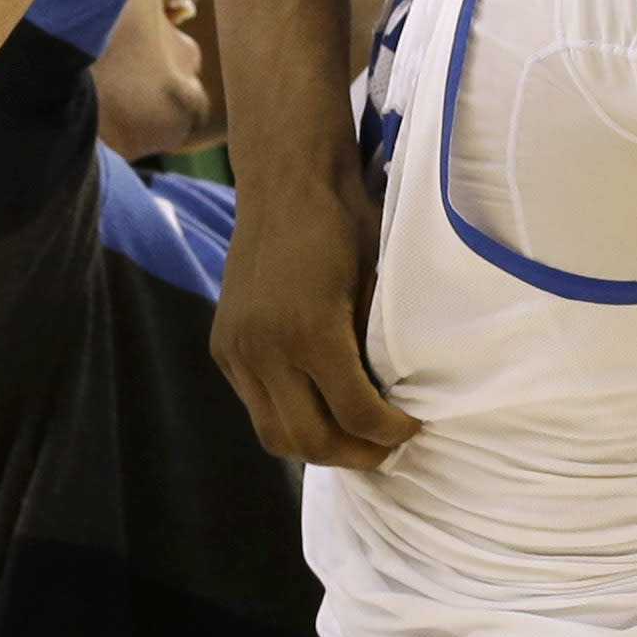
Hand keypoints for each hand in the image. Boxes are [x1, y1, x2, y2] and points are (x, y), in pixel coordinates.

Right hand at [212, 150, 420, 469]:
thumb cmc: (349, 223)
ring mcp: (237, 350)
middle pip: (310, 440)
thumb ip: (378, 346)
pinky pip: (255, 405)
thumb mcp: (379, 284)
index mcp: (312, 332)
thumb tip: (394, 399)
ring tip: (354, 441)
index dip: (391, 433)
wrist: (287, 181)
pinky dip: (289, 417)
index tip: (413, 427)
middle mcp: (266, 349)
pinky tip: (319, 409)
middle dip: (355, 454)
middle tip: (388, 450)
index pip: (356, 415)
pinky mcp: (223, 346)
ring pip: (274, 434)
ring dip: (317, 447)